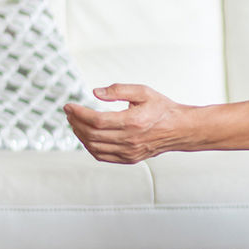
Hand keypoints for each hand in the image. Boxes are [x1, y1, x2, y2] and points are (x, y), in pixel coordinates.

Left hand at [63, 84, 183, 163]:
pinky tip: (86, 136)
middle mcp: (130, 140)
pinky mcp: (129, 158)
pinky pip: (102, 156)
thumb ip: (119, 89)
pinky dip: (89, 147)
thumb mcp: (143, 92)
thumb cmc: (162, 109)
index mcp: (133, 122)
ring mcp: (129, 152)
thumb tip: (96, 92)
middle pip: (92, 134)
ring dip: (80, 135)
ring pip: (94, 147)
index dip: (79, 113)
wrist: (180, 129)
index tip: (69, 106)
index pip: (97, 120)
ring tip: (75, 123)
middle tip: (70, 113)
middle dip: (76, 122)